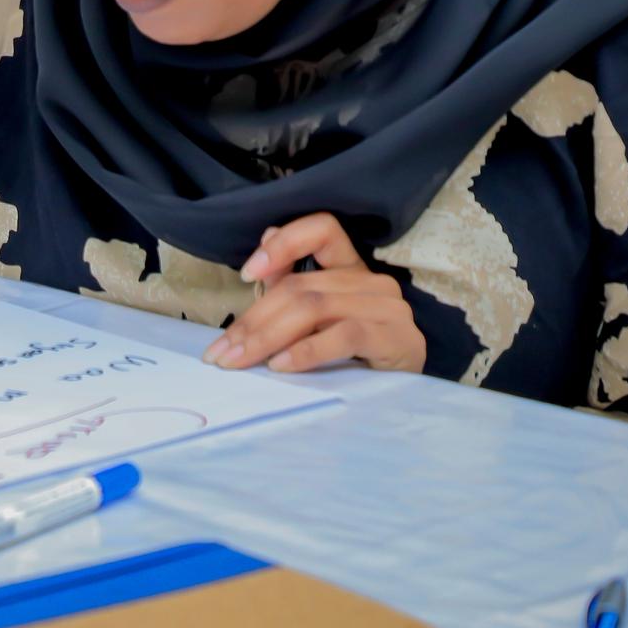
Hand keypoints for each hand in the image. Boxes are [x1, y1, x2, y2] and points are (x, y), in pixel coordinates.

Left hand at [204, 212, 424, 374]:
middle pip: (301, 286)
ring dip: (268, 337)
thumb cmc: (357, 359)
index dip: (283, 244)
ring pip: (315, 308)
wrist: (406, 398)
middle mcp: (372, 281)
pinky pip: (343, 335)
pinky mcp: (396, 338)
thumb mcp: (319, 324)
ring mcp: (388, 307)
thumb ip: (293, 290)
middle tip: (221, 351)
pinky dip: (306, 351)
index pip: (322, 229)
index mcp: (351, 269)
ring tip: (241, 360)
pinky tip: (281, 366)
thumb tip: (259, 261)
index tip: (248, 274)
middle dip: (253, 319)